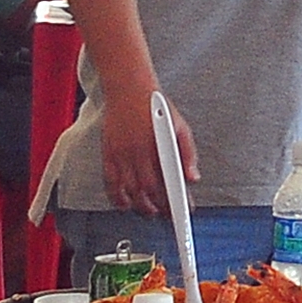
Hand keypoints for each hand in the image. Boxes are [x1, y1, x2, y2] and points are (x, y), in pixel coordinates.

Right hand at [101, 86, 192, 211]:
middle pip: (145, 192)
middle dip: (156, 208)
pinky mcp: (108, 153)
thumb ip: (188, 153)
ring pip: (128, 191)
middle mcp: (135, 153)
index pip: (163, 184)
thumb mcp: (180, 126)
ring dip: (138, 206)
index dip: (172, 202)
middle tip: (165, 214)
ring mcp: (120, 154)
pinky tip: (124, 204)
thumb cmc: (155, 105)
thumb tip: (192, 178)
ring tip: (148, 211)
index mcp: (154, 147)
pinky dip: (117, 197)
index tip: (181, 212)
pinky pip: (110, 183)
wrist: (128, 88)